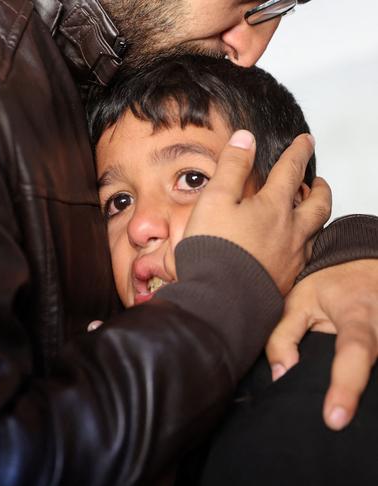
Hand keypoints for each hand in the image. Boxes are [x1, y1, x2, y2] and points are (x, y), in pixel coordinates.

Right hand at [184, 130, 331, 294]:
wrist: (220, 299)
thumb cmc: (215, 250)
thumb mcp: (214, 199)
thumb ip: (231, 167)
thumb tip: (245, 139)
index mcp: (273, 206)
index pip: (291, 170)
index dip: (298, 152)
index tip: (305, 141)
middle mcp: (290, 231)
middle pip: (317, 204)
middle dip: (319, 188)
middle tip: (316, 182)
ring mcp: (291, 257)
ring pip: (316, 232)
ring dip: (316, 217)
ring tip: (308, 212)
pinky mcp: (285, 280)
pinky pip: (305, 256)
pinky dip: (305, 244)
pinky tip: (294, 248)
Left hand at [266, 259, 377, 429]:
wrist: (364, 266)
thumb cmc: (326, 286)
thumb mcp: (297, 301)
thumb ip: (283, 336)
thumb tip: (281, 376)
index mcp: (358, 314)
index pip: (355, 351)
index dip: (346, 386)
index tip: (334, 419)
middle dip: (362, 398)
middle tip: (336, 428)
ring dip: (371, 397)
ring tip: (347, 420)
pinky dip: (373, 387)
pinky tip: (359, 406)